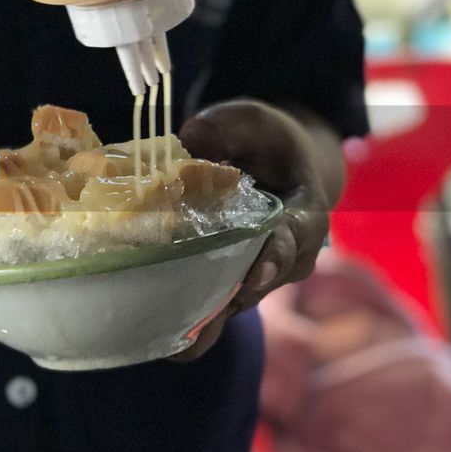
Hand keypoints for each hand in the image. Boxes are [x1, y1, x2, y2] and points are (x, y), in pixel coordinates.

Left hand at [172, 100, 339, 360]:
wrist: (277, 169)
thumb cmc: (268, 144)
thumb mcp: (254, 121)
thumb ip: (228, 126)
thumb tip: (192, 140)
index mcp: (304, 216)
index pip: (294, 240)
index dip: (274, 257)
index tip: (253, 276)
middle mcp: (287, 258)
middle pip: (261, 284)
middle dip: (230, 298)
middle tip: (198, 312)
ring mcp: (257, 279)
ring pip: (233, 307)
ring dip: (202, 316)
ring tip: (165, 325)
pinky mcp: (228, 289)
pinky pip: (210, 314)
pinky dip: (183, 322)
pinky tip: (146, 330)